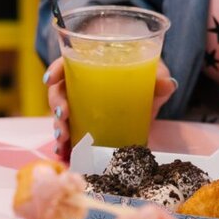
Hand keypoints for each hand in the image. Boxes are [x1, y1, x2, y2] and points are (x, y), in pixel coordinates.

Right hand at [45, 57, 176, 158]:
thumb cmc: (146, 76)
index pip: (66, 63)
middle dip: (56, 104)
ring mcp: (81, 108)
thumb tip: (168, 84)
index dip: (56, 70)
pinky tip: (64, 154)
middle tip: (64, 115)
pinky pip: (71, 136)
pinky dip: (66, 146)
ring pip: (62, 116)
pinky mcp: (87, 128)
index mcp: (91, 66)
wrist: (149, 96)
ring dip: (58, 128)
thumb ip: (160, 78)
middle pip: (59, 91)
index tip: (50, 79)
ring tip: (64, 139)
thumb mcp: (154, 73)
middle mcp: (80, 86)